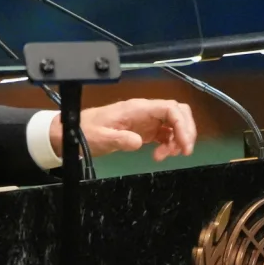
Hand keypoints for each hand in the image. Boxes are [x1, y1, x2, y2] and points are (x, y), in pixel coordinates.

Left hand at [50, 98, 196, 161]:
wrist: (77, 132)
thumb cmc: (88, 131)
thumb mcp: (101, 137)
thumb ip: (120, 139)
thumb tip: (139, 142)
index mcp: (137, 108)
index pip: (170, 108)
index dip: (182, 125)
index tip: (184, 145)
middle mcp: (145, 111)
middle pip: (178, 113)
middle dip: (186, 131)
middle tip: (183, 152)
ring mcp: (147, 120)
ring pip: (175, 124)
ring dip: (177, 140)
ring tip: (165, 156)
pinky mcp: (145, 130)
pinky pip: (166, 133)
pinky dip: (169, 144)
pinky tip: (160, 155)